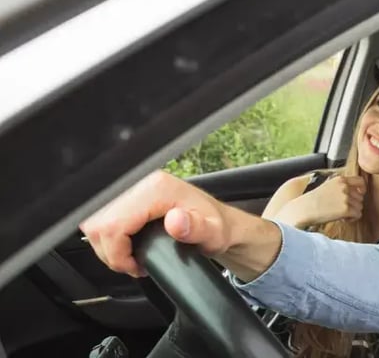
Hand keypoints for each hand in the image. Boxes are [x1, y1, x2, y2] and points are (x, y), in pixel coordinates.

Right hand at [79, 171, 238, 276]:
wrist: (218, 222)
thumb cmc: (215, 227)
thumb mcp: (213, 233)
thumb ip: (197, 228)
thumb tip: (176, 221)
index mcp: (156, 188)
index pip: (111, 224)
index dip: (117, 252)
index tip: (134, 265)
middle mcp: (139, 182)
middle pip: (96, 223)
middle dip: (110, 252)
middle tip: (133, 263)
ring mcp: (130, 186)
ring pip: (92, 221)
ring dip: (107, 245)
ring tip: (131, 256)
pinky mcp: (125, 194)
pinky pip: (98, 218)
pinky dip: (108, 237)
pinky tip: (126, 244)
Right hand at [276, 175, 365, 228]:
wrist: (303, 210)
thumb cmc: (313, 200)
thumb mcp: (328, 186)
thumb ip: (342, 186)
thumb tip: (358, 192)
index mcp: (340, 179)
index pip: (360, 181)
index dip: (362, 189)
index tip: (359, 195)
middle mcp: (345, 187)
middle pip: (361, 197)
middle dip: (354, 204)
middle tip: (342, 209)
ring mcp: (346, 197)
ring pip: (360, 206)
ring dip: (352, 212)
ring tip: (340, 214)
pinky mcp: (346, 209)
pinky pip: (358, 214)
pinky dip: (351, 219)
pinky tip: (342, 219)